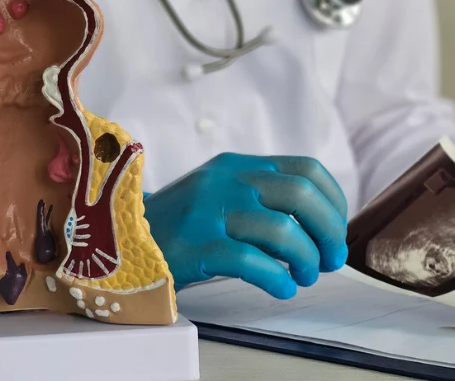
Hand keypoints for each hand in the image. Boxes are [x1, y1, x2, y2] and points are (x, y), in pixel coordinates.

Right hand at [143, 153, 347, 298]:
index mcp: (237, 166)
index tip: (336, 231)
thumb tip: (321, 222)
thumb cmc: (179, 225)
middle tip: (329, 259)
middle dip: (328, 231)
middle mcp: (226, 182)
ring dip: (305, 259)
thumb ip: (261, 196)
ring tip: (303, 276)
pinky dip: (277, 279)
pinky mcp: (194, 247)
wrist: (118, 239)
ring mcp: (208, 213)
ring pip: (282, 230)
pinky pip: (250, 263)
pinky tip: (281, 289)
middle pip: (301, 196)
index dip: (333, 201)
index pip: (306, 170)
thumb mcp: (219, 194)